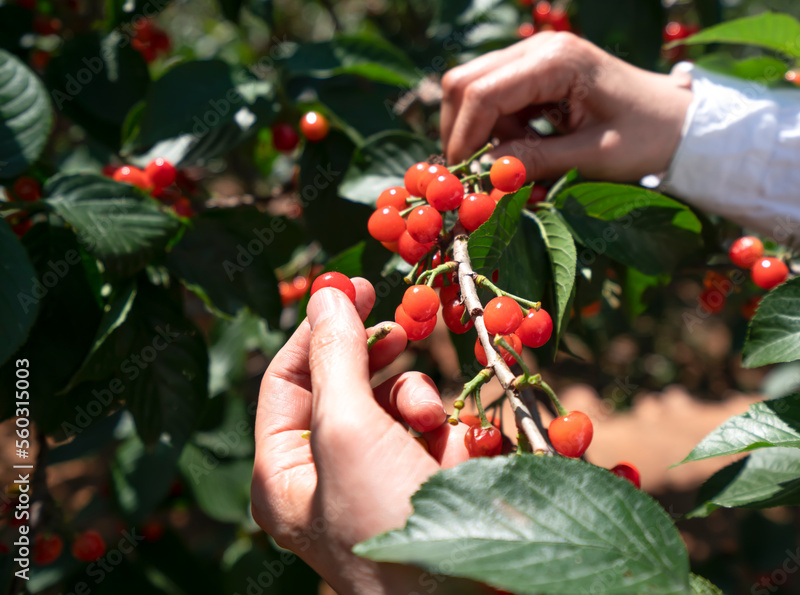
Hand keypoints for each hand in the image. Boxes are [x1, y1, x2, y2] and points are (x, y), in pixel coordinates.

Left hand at [251, 282, 472, 594]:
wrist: (466, 594)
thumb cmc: (386, 517)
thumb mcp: (347, 430)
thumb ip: (335, 357)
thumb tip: (326, 292)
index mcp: (284, 470)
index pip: (288, 377)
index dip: (318, 328)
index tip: (354, 286)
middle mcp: (327, 473)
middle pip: (344, 384)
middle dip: (376, 360)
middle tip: (401, 325)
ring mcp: (381, 477)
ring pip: (394, 401)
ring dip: (417, 398)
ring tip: (429, 420)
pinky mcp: (428, 480)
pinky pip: (432, 428)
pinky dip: (446, 426)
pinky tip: (458, 445)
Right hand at [441, 31, 693, 182]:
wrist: (681, 122)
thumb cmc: (649, 138)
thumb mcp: (595, 157)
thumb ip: (537, 162)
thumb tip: (486, 173)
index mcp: (556, 60)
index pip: (482, 92)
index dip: (465, 137)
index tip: (466, 178)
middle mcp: (539, 47)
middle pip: (466, 82)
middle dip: (464, 132)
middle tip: (482, 173)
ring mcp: (536, 56)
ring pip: (475, 90)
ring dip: (484, 132)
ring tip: (519, 163)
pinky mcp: (537, 72)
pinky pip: (496, 98)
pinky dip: (499, 129)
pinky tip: (527, 150)